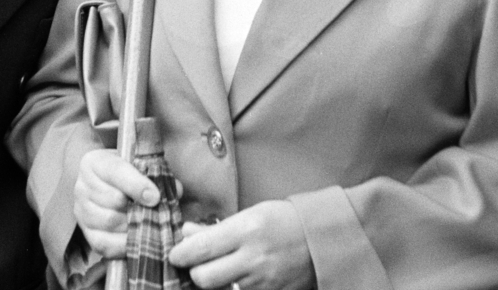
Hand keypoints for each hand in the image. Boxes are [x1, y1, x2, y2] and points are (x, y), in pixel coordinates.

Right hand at [74, 149, 159, 258]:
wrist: (106, 186)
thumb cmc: (127, 174)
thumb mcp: (139, 166)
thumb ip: (158, 174)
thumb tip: (177, 190)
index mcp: (94, 163)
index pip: (116, 171)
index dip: (137, 185)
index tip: (155, 197)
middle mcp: (82, 186)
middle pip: (112, 200)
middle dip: (137, 208)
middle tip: (154, 212)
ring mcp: (81, 211)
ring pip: (109, 222)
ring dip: (132, 226)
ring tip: (148, 224)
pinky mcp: (86, 233)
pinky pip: (103, 244)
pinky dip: (123, 245)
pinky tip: (136, 239)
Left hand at [168, 200, 315, 289]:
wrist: (321, 241)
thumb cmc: (283, 221)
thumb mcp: (250, 214)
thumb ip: (216, 228)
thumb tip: (186, 234)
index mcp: (246, 230)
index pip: (200, 249)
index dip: (181, 254)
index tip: (176, 254)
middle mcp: (253, 258)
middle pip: (204, 278)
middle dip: (195, 272)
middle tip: (198, 264)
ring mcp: (262, 281)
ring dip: (215, 281)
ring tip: (223, 268)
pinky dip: (234, 288)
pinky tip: (238, 277)